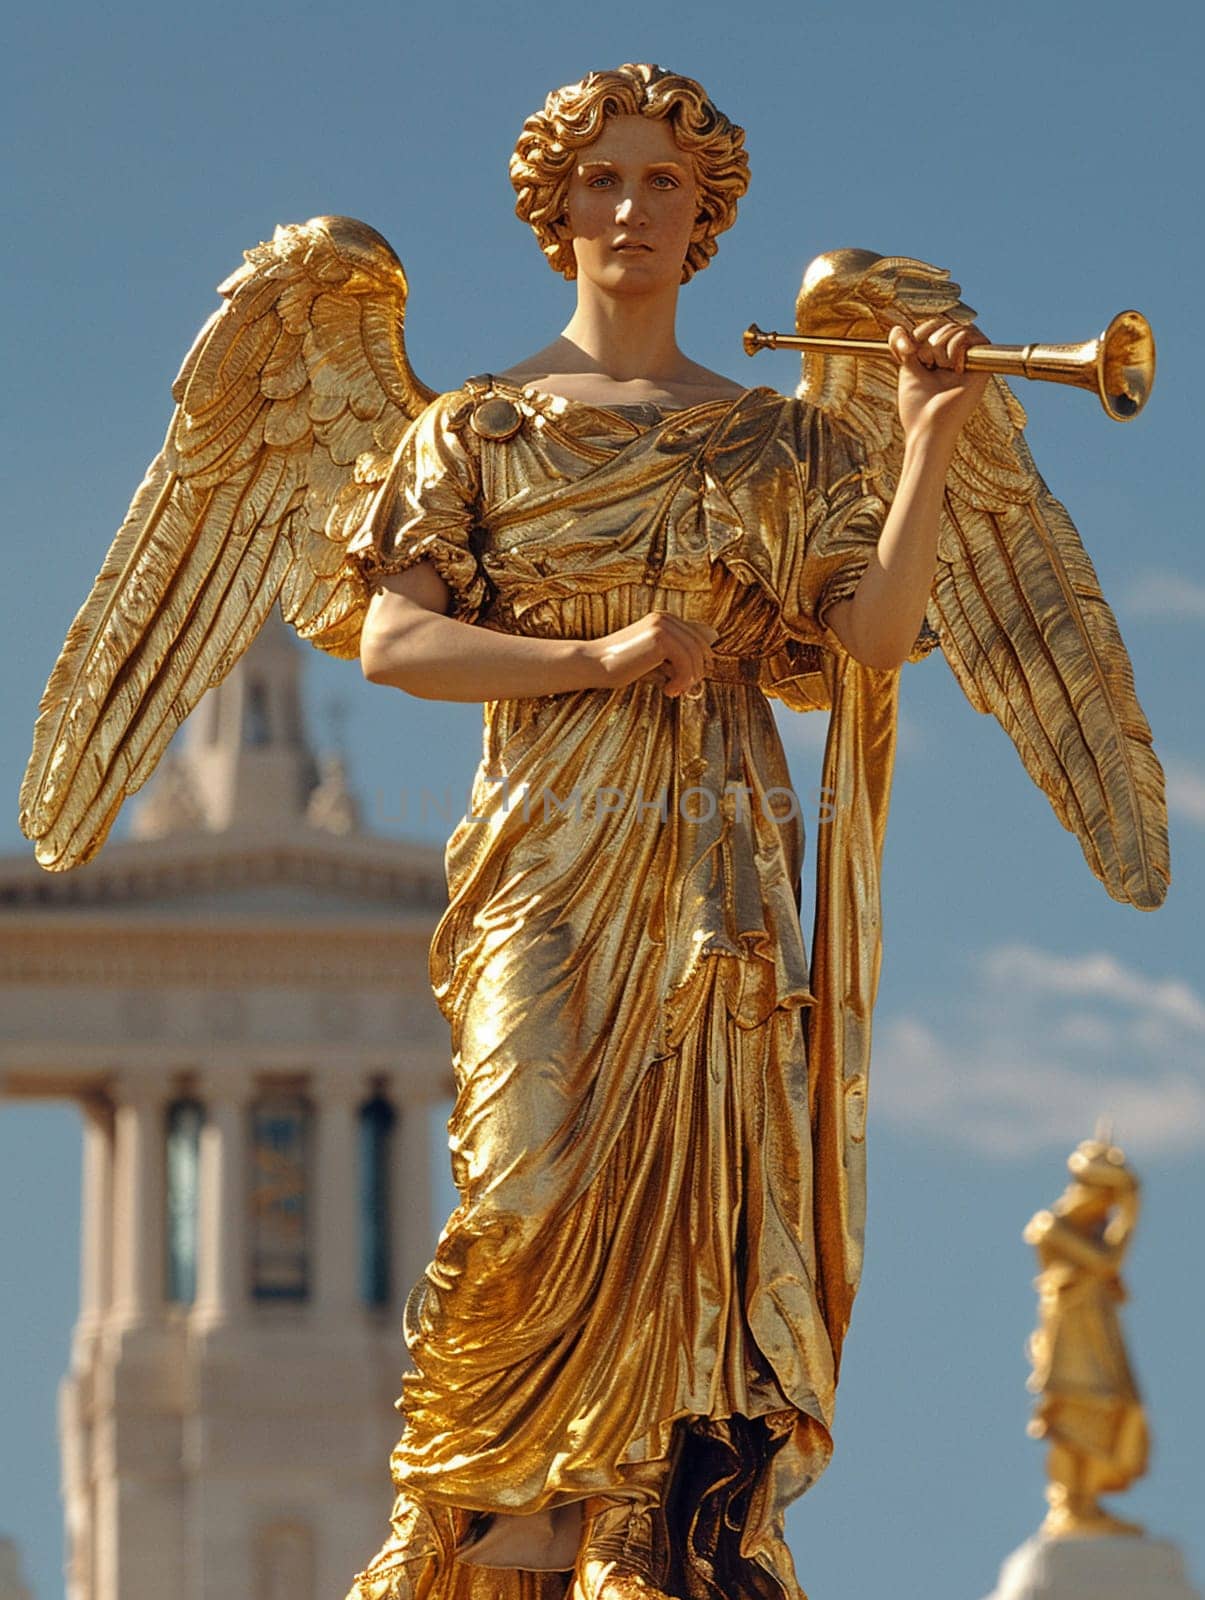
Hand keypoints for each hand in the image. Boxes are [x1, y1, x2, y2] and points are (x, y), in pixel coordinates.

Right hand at [585, 612, 717, 696]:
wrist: (593, 665)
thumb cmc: (622, 666)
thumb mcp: (656, 660)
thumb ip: (680, 654)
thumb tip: (713, 639)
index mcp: (665, 619)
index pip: (700, 638)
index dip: (700, 662)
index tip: (688, 682)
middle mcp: (665, 618)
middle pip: (701, 647)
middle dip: (697, 671)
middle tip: (681, 689)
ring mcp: (662, 625)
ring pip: (695, 656)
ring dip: (689, 679)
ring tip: (673, 691)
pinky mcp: (660, 637)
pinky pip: (686, 663)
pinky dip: (682, 681)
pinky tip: (667, 691)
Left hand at [888, 316, 990, 447]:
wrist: (927, 427)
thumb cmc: (917, 405)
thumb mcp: (906, 367)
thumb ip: (903, 344)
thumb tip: (899, 328)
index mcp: (940, 357)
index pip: (934, 326)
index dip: (919, 331)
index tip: (907, 351)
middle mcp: (957, 357)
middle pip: (946, 324)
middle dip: (928, 340)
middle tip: (926, 364)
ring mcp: (969, 361)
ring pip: (957, 328)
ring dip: (939, 346)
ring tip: (939, 369)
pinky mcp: (982, 366)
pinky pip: (971, 336)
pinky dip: (955, 347)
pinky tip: (952, 368)